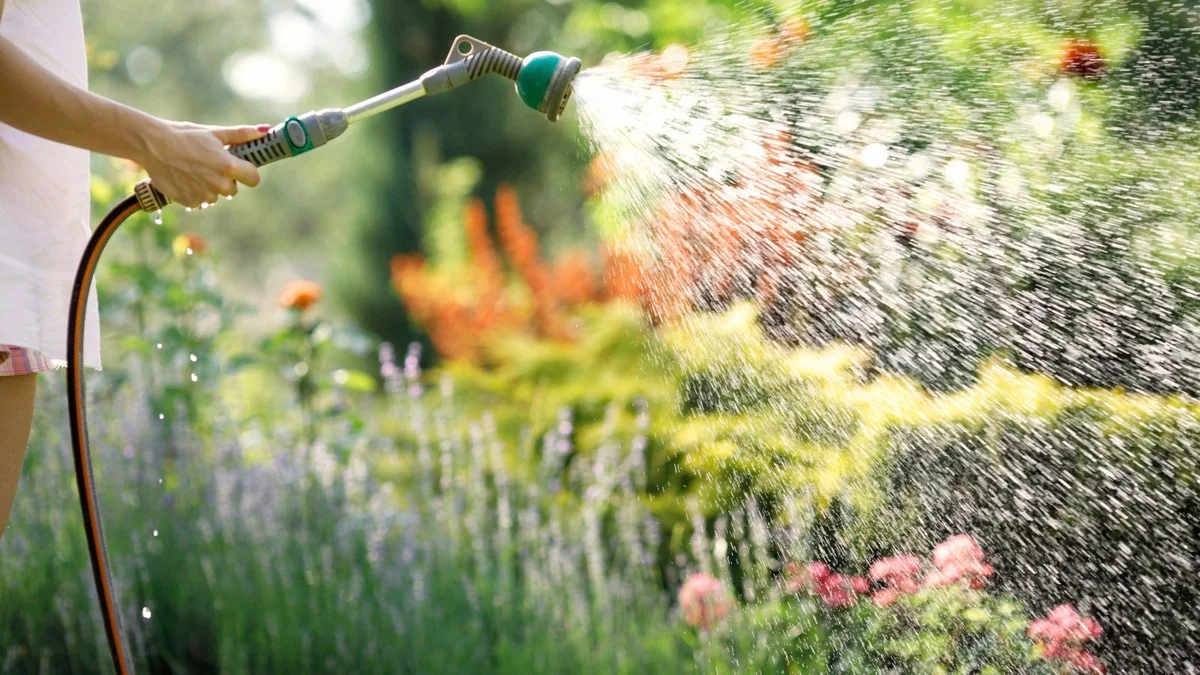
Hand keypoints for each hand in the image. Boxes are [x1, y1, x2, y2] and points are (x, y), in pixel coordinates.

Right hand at [134, 121, 267, 208]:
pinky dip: (195, 192)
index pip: (254, 179)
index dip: (248, 172)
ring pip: (216, 196)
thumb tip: (266, 130)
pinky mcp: (190, 202)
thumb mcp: (215, 133)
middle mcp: (219, 184)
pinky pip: (200, 201)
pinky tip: (184, 178)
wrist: (152, 145)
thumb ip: (242, 134)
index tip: (239, 166)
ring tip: (193, 170)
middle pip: (233, 189)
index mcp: (228, 166)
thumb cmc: (185, 136)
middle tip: (208, 164)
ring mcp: (204, 195)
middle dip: (225, 179)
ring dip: (209, 187)